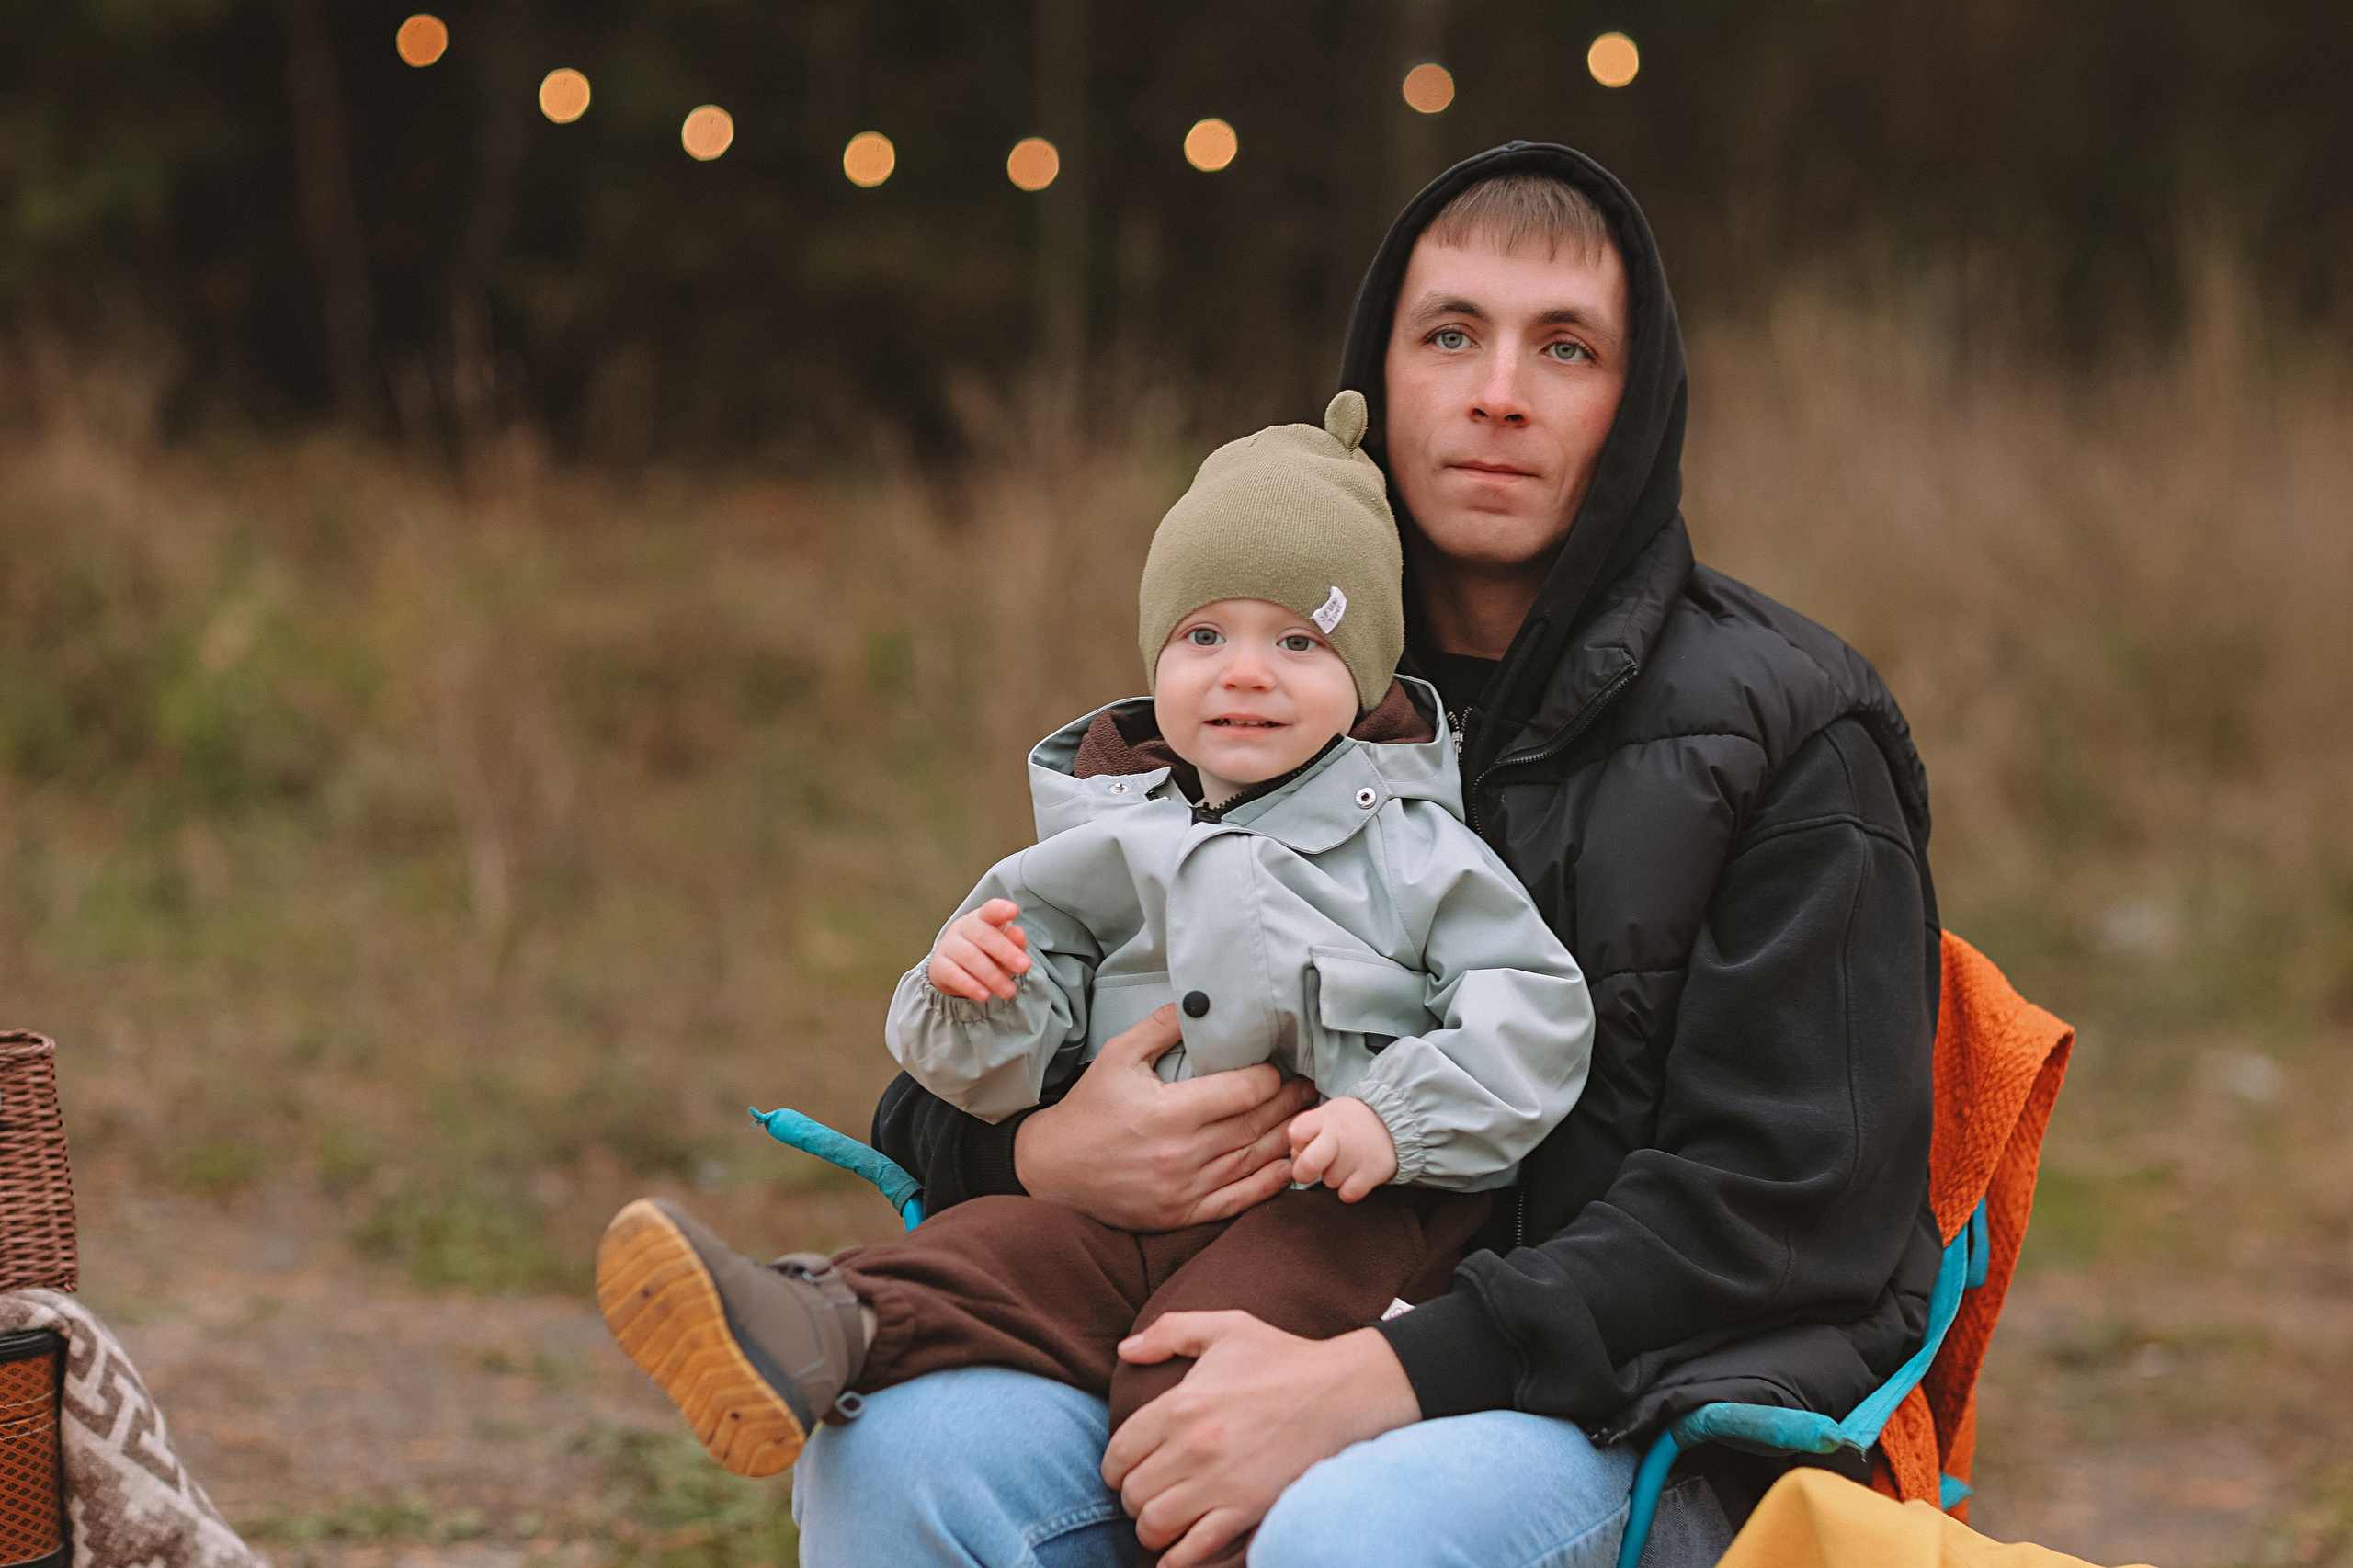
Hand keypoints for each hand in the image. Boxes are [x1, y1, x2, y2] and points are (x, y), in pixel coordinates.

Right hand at [928, 898, 1029, 1001]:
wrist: (954, 971)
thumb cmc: (987, 954)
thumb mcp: (1006, 948)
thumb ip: (1015, 942)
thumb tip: (1018, 933)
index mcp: (983, 918)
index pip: (991, 910)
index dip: (1001, 909)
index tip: (1013, 911)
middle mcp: (963, 927)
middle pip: (984, 936)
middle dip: (1006, 952)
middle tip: (1025, 967)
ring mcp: (949, 945)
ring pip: (971, 957)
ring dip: (993, 976)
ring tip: (1009, 992)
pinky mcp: (939, 966)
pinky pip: (954, 975)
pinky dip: (970, 986)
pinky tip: (984, 996)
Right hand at [1012, 1006, 1318, 1230]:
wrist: (1052, 1170)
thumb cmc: (1088, 1109)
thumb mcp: (1117, 1056)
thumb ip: (1161, 1027)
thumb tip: (1200, 1002)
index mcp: (1169, 1112)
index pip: (1243, 1092)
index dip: (1270, 1078)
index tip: (1278, 1067)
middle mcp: (1182, 1154)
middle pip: (1257, 1125)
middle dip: (1289, 1103)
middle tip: (1310, 1087)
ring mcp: (1184, 1189)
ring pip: (1254, 1162)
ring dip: (1288, 1139)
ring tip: (1308, 1120)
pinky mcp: (1182, 1215)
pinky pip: (1239, 1201)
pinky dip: (1270, 1185)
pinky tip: (1288, 1167)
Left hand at [1103, 1314, 1419, 1564]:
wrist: (1342, 1391)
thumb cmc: (1283, 1358)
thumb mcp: (1225, 1328)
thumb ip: (1168, 1332)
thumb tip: (1124, 1351)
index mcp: (1180, 1404)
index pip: (1118, 1453)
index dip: (1115, 1467)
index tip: (1127, 1469)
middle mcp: (1193, 1447)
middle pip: (1132, 1493)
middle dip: (1133, 1497)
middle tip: (1148, 1493)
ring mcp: (1220, 1483)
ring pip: (1154, 1525)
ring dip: (1151, 1527)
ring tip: (1163, 1518)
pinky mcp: (1247, 1509)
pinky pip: (1193, 1549)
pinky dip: (1176, 1558)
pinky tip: (1174, 1554)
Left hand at [1285, 1096, 1397, 1200]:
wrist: (1398, 1119)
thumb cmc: (1353, 1121)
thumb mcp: (1330, 1114)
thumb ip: (1308, 1131)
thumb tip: (1296, 1156)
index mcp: (1326, 1116)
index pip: (1295, 1134)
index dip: (1298, 1144)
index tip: (1310, 1143)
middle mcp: (1340, 1134)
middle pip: (1307, 1165)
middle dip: (1304, 1172)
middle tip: (1314, 1168)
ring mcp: (1358, 1153)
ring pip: (1329, 1181)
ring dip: (1335, 1177)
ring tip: (1348, 1161)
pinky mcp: (1374, 1170)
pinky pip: (1348, 1194)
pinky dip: (1350, 1189)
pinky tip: (1357, 1175)